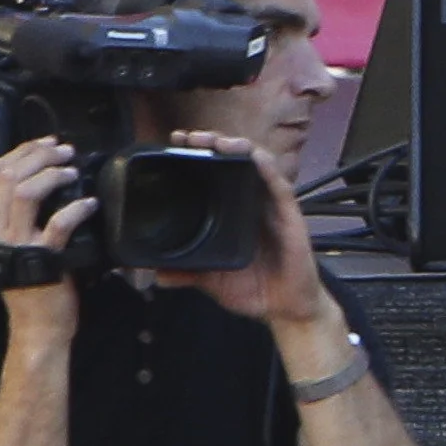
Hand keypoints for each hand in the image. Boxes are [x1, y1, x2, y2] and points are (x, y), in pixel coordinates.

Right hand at [0, 139, 93, 321]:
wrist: (38, 324)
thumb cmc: (33, 281)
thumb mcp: (14, 242)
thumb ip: (17, 214)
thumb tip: (39, 176)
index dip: (23, 152)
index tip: (47, 143)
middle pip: (9, 176)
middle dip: (39, 155)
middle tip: (65, 151)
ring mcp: (16, 244)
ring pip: (25, 192)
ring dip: (52, 174)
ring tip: (72, 170)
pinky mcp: (43, 258)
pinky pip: (58, 224)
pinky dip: (76, 208)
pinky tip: (90, 203)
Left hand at [174, 135, 331, 331]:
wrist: (285, 309)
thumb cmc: (253, 290)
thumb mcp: (212, 282)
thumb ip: (187, 274)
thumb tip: (156, 275)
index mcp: (231, 214)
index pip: (213, 174)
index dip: (195, 155)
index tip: (173, 143)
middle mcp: (250, 202)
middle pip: (231, 161)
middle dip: (210, 142)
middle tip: (186, 137)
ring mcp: (270, 205)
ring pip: (254, 163)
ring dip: (235, 146)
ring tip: (214, 140)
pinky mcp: (288, 213)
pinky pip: (278, 183)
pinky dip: (265, 166)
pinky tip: (252, 156)